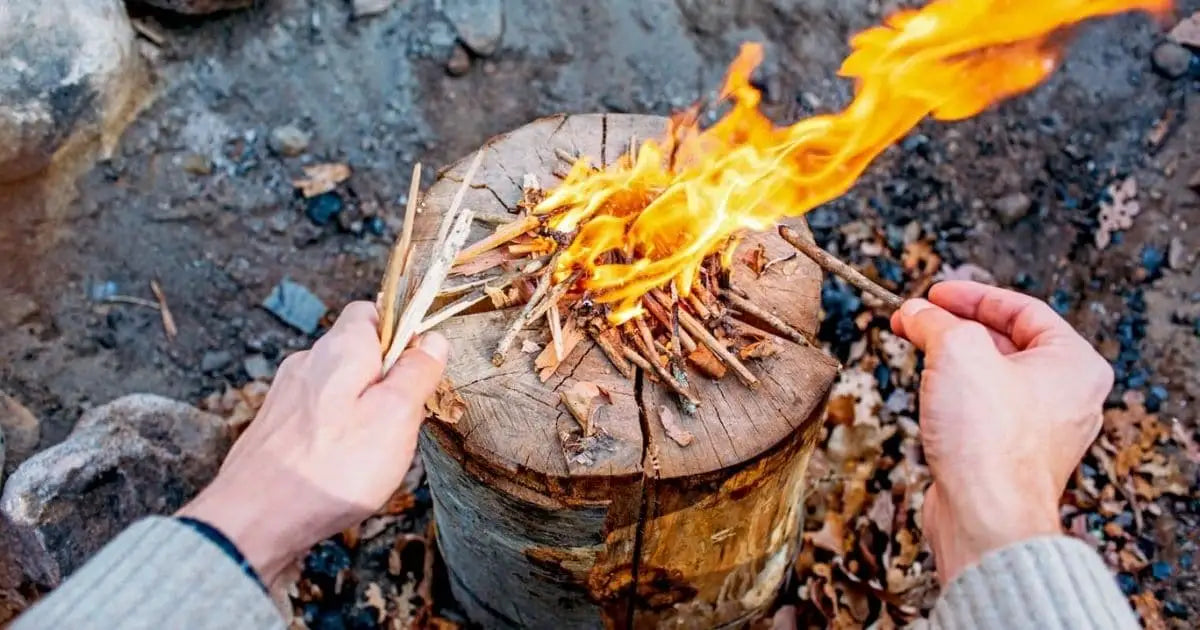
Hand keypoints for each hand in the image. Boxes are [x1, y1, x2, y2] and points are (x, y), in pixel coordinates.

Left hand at [178, 302, 448, 584]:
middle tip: (402, 423)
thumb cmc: (330, 470)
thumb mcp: (395, 416)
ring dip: (361, 411)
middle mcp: (307, 362)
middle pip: (357, 353)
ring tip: (372, 454)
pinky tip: (341, 468)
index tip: (420, 370)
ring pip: (338, 388)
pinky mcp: (275, 428)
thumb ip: (416, 373)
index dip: (402, 333)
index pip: (372, 311)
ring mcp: (286, 396)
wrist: (254, 520)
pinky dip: (336, 434)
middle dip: (385, 381)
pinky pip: (318, 417)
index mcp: (340, 349)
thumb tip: (433, 341)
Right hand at [890, 281, 1111, 584]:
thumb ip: (934, 321)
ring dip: (952, 361)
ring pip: (992, 378)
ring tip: (917, 350)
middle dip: (956, 327)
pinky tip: (929, 394)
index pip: (1022, 309)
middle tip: (917, 318)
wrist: (985, 515)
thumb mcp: (957, 350)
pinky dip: (956, 395)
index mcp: (1075, 364)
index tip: (934, 294)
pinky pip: (984, 412)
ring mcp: (1042, 430)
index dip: (972, 296)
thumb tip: (913, 311)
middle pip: (1006, 342)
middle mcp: (1068, 397)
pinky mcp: (1013, 457)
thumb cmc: (989, 439)